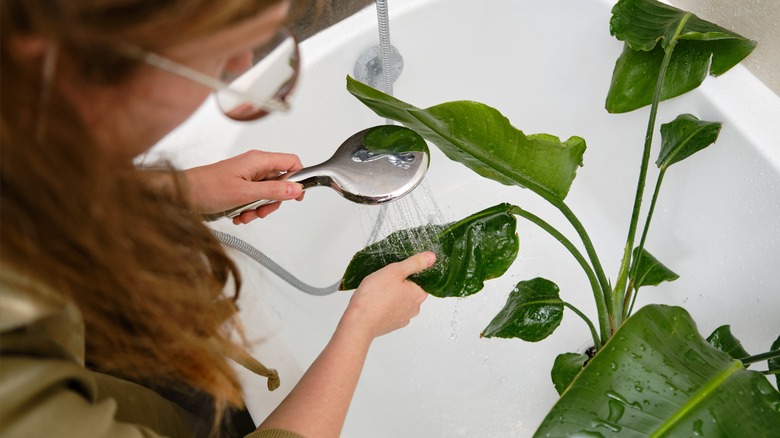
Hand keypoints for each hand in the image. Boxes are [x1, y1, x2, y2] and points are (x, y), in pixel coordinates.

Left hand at [183, 150, 304, 223]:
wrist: (180, 193)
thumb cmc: (205, 188)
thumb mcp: (245, 193)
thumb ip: (273, 191)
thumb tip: (296, 189)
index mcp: (258, 160)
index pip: (291, 162)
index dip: (298, 179)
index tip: (296, 196)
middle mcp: (254, 166)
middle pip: (280, 182)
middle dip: (273, 201)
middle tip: (261, 211)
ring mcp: (247, 176)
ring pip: (266, 194)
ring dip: (259, 209)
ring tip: (244, 215)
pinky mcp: (239, 186)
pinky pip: (253, 199)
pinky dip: (248, 209)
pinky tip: (237, 215)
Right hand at [343, 251, 435, 338]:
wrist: (359, 321)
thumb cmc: (375, 296)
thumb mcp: (395, 271)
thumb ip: (414, 263)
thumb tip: (431, 258)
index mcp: (418, 294)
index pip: (421, 279)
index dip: (408, 272)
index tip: (397, 270)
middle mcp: (414, 308)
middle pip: (410, 290)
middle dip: (399, 283)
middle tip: (385, 278)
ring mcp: (403, 318)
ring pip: (401, 300)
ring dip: (392, 294)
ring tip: (378, 290)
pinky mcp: (391, 324)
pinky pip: (391, 310)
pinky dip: (385, 305)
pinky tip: (375, 300)